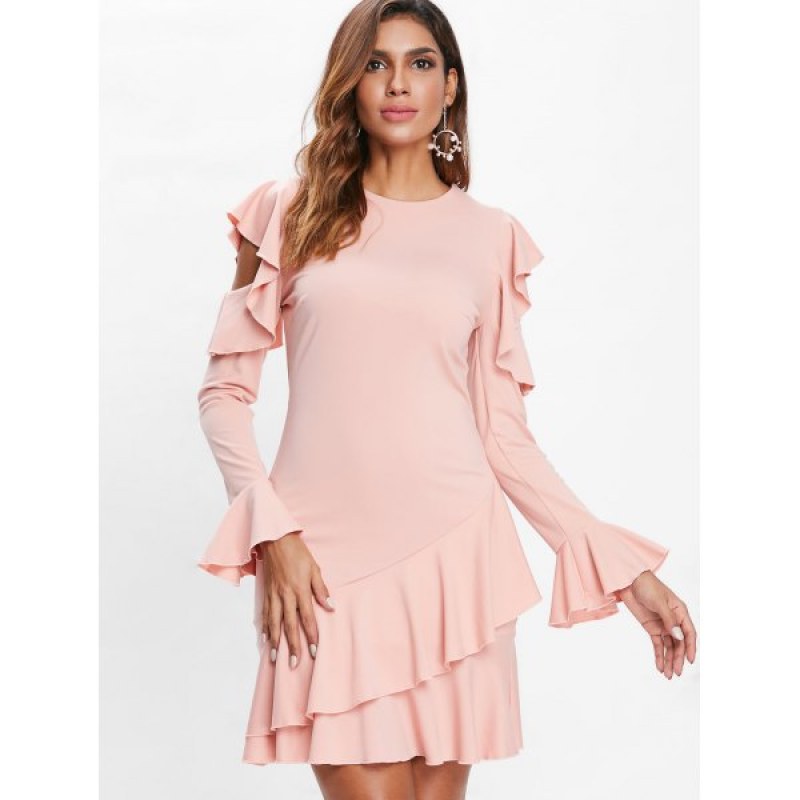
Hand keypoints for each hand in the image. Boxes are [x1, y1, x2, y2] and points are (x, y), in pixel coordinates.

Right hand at [257, 533, 335, 668]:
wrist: (274, 539)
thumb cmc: (298, 553)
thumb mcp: (314, 568)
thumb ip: (321, 589)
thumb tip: (331, 607)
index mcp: (299, 590)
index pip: (307, 618)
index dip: (311, 636)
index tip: (315, 652)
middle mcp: (285, 595)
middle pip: (289, 625)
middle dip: (292, 645)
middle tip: (294, 664)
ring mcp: (273, 595)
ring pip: (273, 623)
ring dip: (275, 642)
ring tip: (274, 658)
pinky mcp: (266, 593)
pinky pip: (264, 613)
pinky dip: (265, 628)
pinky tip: (265, 639)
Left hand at [617, 570, 697, 678]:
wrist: (629, 581)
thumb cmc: (647, 586)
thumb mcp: (659, 602)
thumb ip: (669, 620)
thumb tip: (678, 637)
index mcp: (680, 612)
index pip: (689, 633)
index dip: (691, 647)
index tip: (690, 661)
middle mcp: (674, 620)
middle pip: (679, 643)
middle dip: (678, 658)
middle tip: (676, 673)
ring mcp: (663, 625)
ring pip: (669, 646)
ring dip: (669, 660)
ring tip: (668, 675)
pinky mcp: (652, 628)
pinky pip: (658, 644)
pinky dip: (659, 655)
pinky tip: (659, 667)